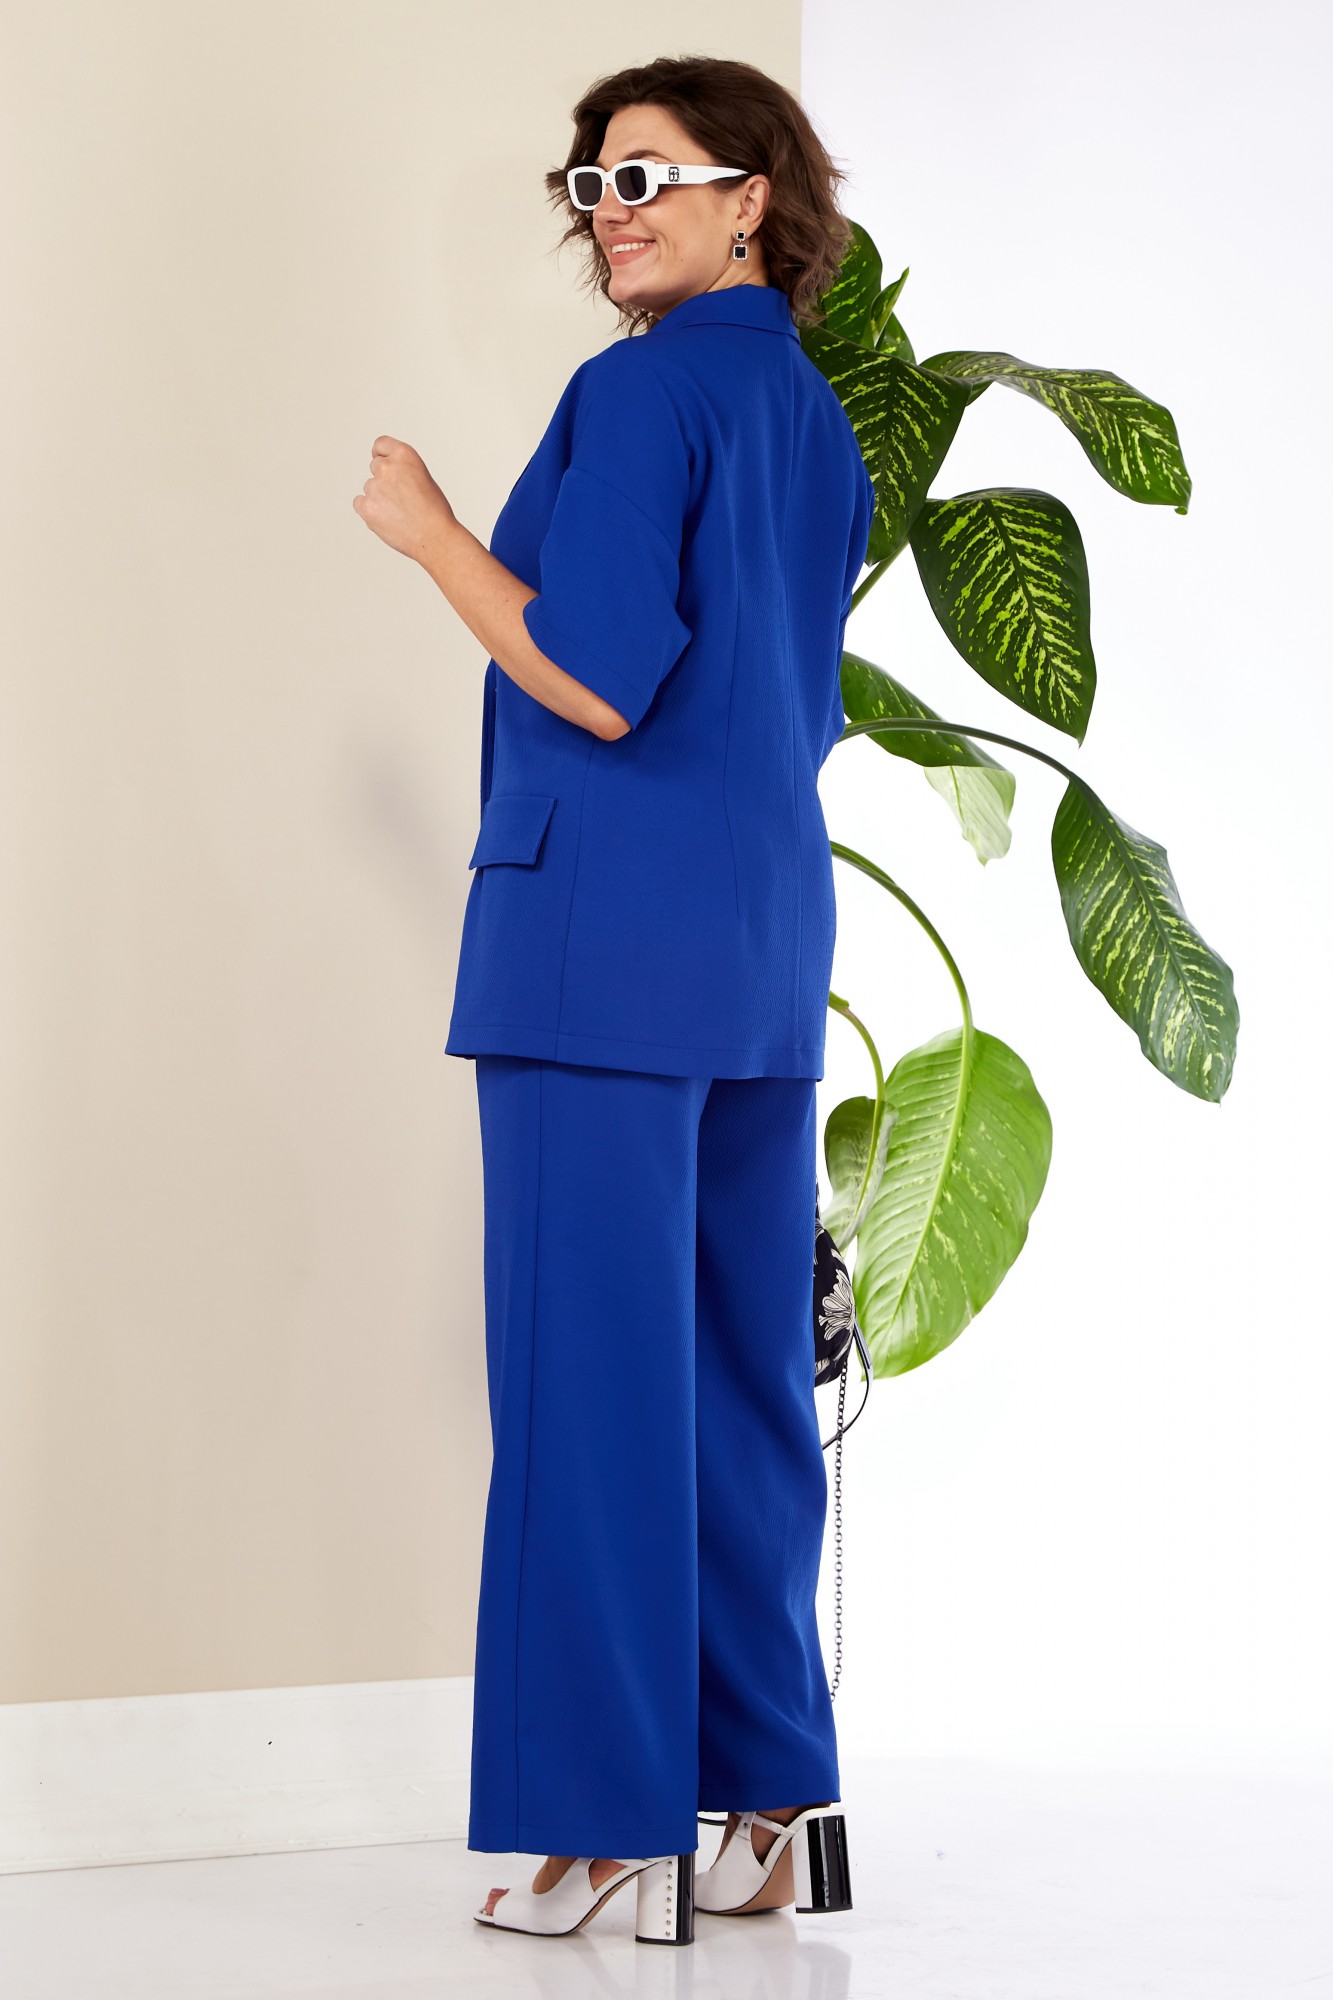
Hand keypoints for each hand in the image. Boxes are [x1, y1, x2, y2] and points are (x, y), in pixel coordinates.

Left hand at [353, 435, 456, 562]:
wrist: (435, 537)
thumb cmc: (435, 511)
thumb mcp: (423, 477)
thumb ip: (402, 470)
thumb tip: (383, 474)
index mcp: (404, 454)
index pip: (381, 444)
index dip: (383, 455)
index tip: (386, 463)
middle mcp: (387, 467)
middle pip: (375, 467)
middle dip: (384, 479)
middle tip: (402, 498)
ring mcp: (374, 486)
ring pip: (370, 487)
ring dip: (379, 497)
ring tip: (400, 513)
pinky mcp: (366, 506)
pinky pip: (359, 503)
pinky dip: (370, 510)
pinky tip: (388, 518)